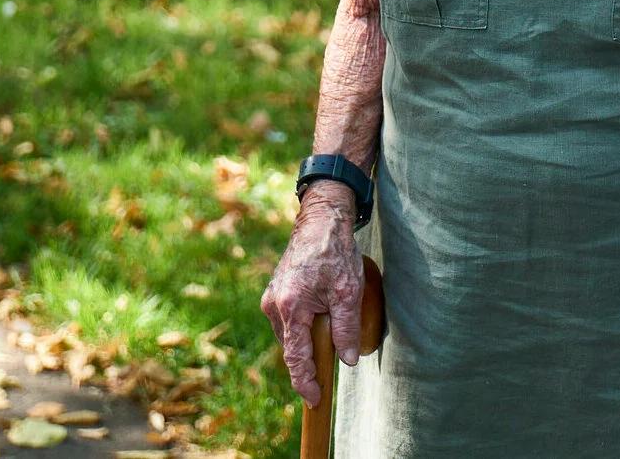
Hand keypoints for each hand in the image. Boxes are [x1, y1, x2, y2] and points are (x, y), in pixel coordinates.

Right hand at [260, 184, 363, 407]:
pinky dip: (303, 328)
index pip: (296, 357)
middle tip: (329, 372)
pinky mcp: (275, 293)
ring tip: (330, 339)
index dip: (306, 381)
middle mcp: (274, 306)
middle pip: (292, 348)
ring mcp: (271, 299)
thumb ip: (347, 328)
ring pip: (290, 335)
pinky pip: (289, 321)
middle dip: (309, 362)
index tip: (315, 399)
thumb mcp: (348, 292)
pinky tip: (320, 322)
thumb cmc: (335, 253)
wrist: (321, 221)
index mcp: (290, 308)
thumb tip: (348, 360)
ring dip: (307, 342)